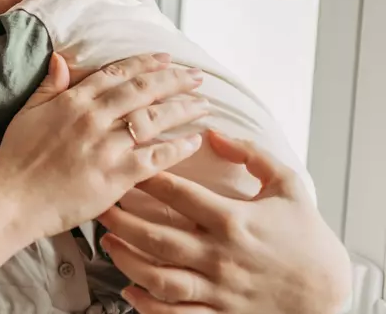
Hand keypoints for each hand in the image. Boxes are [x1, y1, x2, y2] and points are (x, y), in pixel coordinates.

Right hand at [0, 53, 208, 242]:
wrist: (12, 200)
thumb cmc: (16, 159)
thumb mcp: (27, 112)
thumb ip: (49, 86)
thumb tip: (61, 58)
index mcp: (73, 101)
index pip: (116, 73)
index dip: (145, 63)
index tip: (166, 58)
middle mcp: (93, 118)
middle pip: (142, 90)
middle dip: (173, 80)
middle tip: (197, 76)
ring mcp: (106, 146)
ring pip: (153, 119)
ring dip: (182, 109)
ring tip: (203, 104)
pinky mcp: (115, 175)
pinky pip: (155, 157)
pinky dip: (177, 148)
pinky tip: (194, 141)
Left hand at [97, 130, 351, 313]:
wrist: (328, 292)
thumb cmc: (306, 235)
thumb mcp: (288, 185)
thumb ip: (251, 154)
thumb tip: (213, 132)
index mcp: (234, 220)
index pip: (179, 194)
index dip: (147, 177)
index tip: (126, 164)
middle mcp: (222, 256)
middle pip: (158, 237)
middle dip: (122, 220)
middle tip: (100, 205)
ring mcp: (219, 289)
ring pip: (161, 278)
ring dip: (127, 261)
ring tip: (107, 242)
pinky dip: (149, 304)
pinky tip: (129, 289)